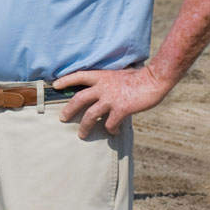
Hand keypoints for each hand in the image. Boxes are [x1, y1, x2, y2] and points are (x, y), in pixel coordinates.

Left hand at [54, 67, 171, 138]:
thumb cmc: (139, 77)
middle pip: (79, 99)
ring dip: (84, 127)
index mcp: (102, 76)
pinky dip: (110, 130)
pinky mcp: (120, 109)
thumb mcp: (119, 74)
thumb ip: (109, 82)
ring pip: (90, 115)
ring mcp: (111, 99)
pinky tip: (114, 132)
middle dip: (68, 110)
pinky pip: (110, 124)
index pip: (79, 75)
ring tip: (81, 134)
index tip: (55, 85)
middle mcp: (103, 87)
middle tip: (62, 118)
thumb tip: (103, 91)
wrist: (153, 80)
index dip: (66, 80)